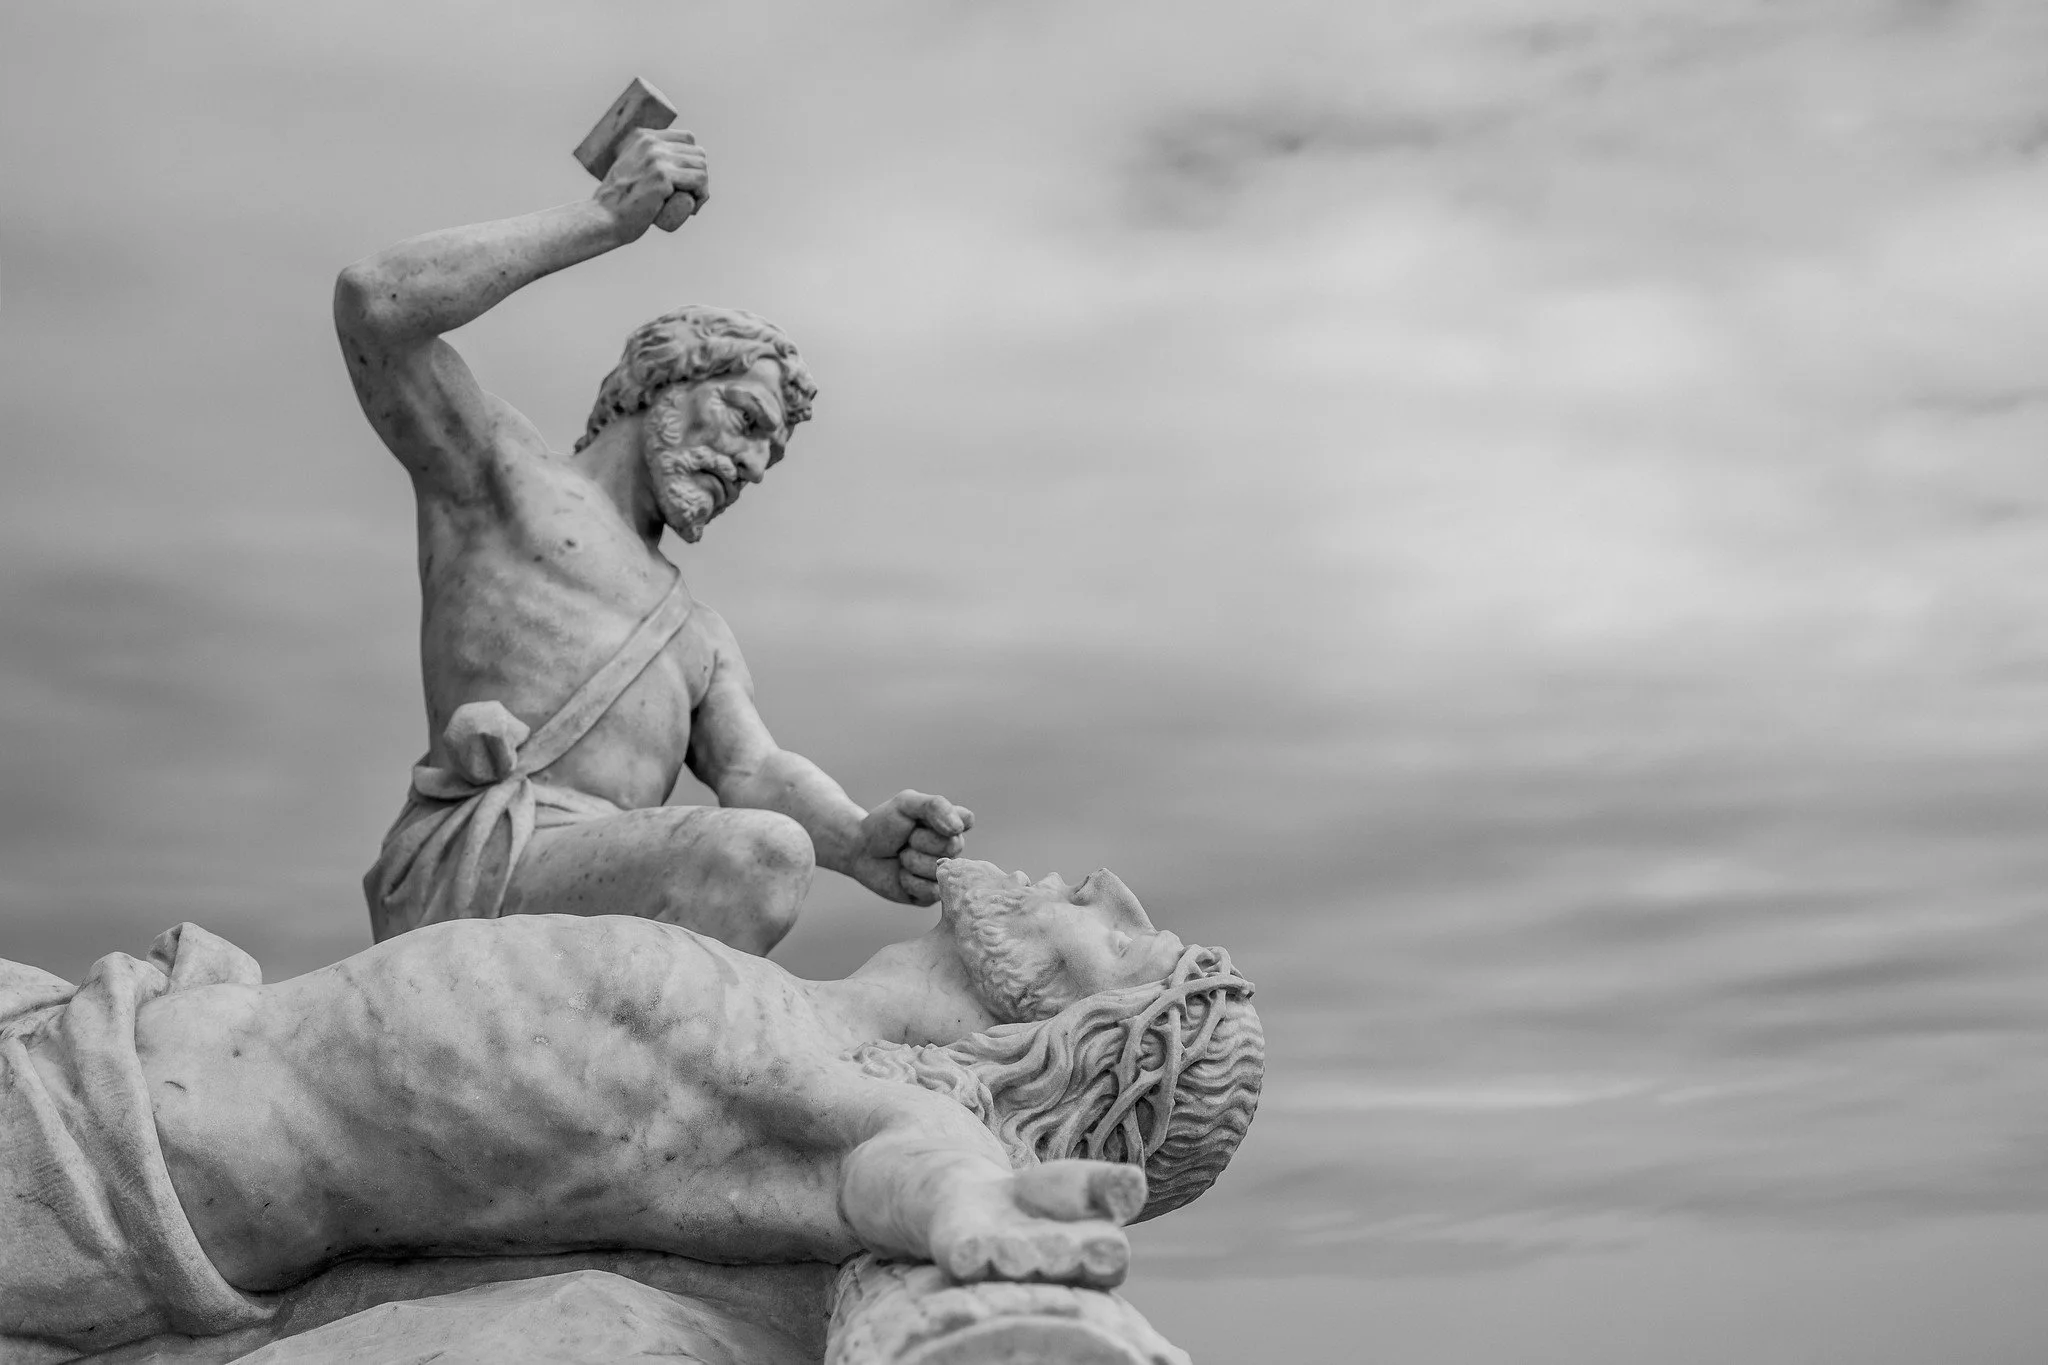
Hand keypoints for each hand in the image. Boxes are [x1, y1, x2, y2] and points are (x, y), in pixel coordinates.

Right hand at [594, 128, 708, 240]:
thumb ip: (649, 160)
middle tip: (689, 198)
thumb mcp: (632, 169)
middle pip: (698, 153)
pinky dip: (701, 196)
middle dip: (700, 177)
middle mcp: (651, 143)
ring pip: (702, 166)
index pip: (688, 138)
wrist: (603, 218)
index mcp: (644, 137)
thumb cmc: (618, 202)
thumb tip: (677, 163)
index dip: (692, 161)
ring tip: (690, 204)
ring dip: (702, 188)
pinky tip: (691, 208)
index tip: (685, 182)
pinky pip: (699, 181)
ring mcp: (657, 158)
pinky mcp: (662, 177)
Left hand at [851, 790, 973, 904]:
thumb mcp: (906, 804)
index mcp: (951, 824)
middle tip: (905, 840)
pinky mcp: (930, 895)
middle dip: (920, 841)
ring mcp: (943, 872)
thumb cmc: (884, 824)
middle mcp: (952, 849)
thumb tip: (958, 828)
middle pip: (951, 846)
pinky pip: (931, 892)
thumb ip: (935, 806)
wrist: (859, 849)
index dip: (940, 821)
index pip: (965, 821)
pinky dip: (909, 881)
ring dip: (912, 862)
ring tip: (901, 857)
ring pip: (940, 871)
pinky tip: (901, 875)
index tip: (918, 820)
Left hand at [929, 1160, 1143, 1287]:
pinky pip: (968, 1261)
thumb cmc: (1044, 1200)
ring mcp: (1001, 1270)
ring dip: (1018, 1256)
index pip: (1107, 1261)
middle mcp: (1047, 1275)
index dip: (1106, 1252)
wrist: (979, 1196)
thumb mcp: (1085, 1184)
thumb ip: (1113, 1186)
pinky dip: (973, 1256)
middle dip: (1062, 1253)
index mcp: (1088, 1262)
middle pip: (1061, 1264)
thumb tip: (1135, 1183)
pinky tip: (976, 1251)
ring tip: (1017, 1245)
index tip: (1110, 1243)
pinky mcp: (962, 1261)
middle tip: (1062, 1245)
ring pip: (1015, 1265)